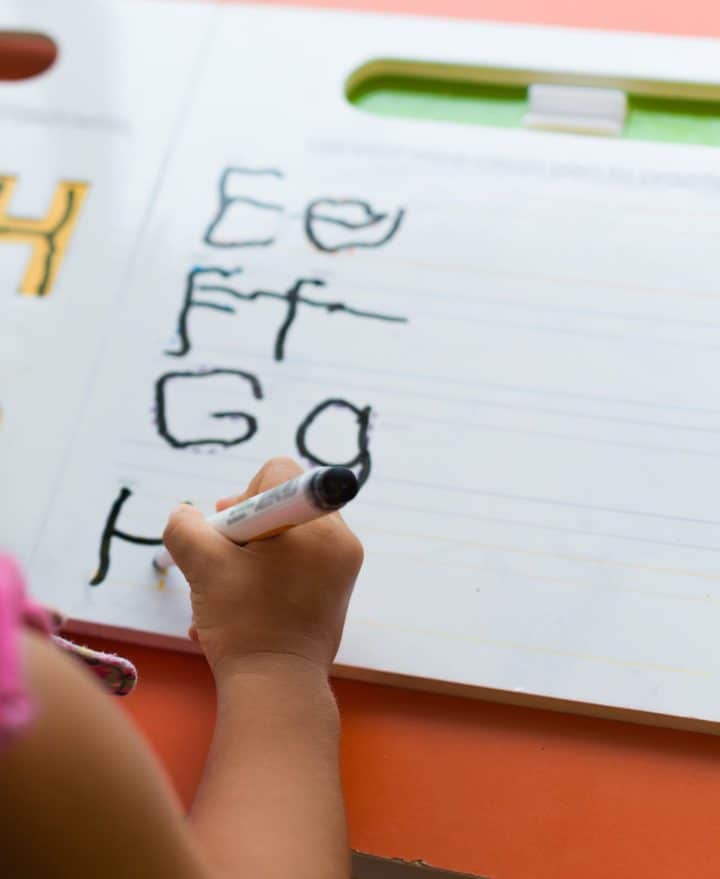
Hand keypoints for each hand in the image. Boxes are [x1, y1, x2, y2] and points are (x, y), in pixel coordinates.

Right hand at [162, 457, 363, 679]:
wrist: (276, 690)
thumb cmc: (244, 624)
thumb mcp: (204, 566)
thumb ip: (186, 527)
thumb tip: (186, 515)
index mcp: (318, 526)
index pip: (279, 474)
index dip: (243, 496)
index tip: (229, 532)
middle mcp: (340, 541)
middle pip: (282, 504)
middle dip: (243, 530)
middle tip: (223, 560)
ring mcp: (341, 568)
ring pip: (285, 537)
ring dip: (248, 557)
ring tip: (225, 591)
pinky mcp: (335, 592)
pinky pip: (296, 564)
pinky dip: (265, 576)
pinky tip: (238, 608)